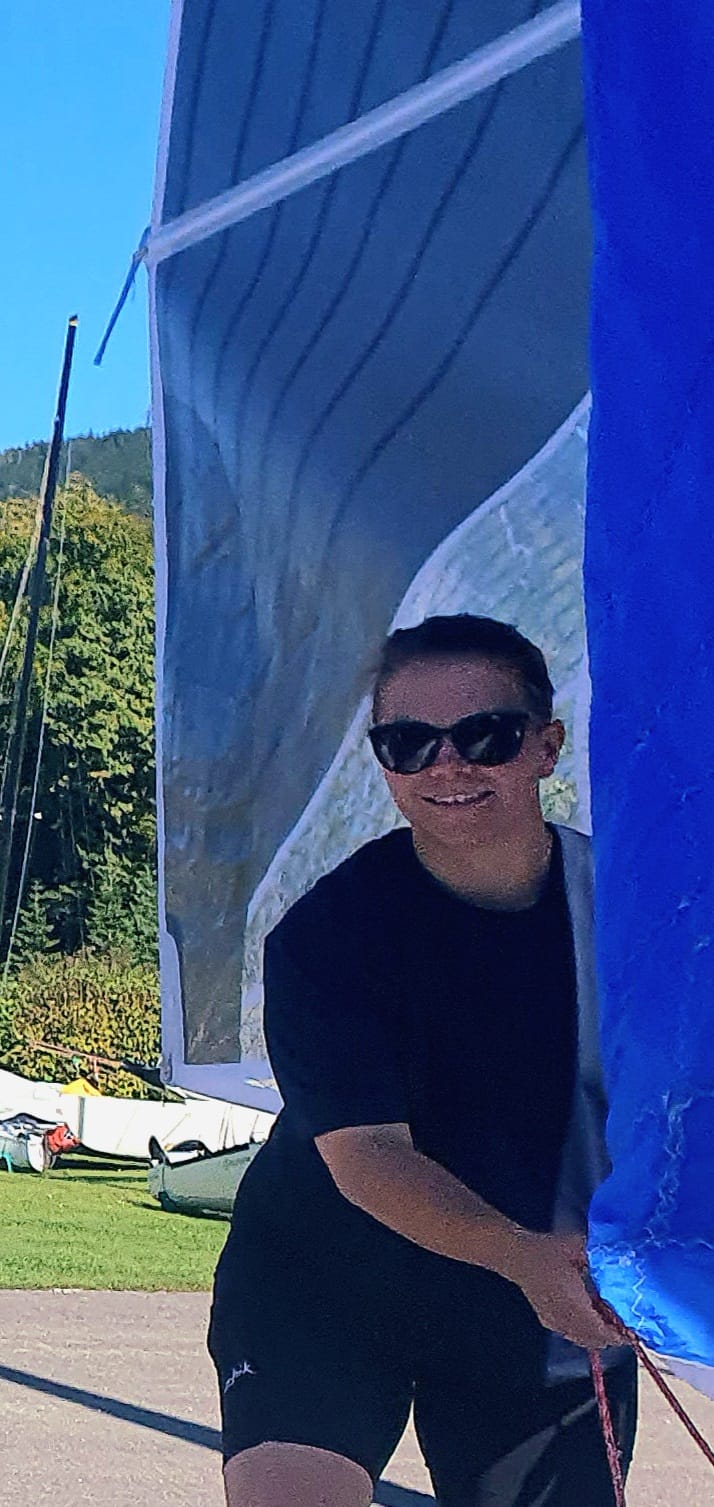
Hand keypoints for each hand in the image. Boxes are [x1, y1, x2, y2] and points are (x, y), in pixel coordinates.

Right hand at [509, 1231, 631, 1350]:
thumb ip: (595, 1254)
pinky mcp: (545, 1317)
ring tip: (608, 1326)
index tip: (630, 1333)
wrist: (515, 1255)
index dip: (616, 1335)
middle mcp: (564, 1316)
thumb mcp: (575, 1246)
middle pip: (591, 1340)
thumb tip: (613, 1255)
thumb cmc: (545, 1249)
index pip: (599, 1330)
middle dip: (608, 1338)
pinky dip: (581, 1333)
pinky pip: (567, 1334)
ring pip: (579, 1339)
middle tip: (623, 1330)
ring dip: (595, 1337)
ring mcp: (553, 1319)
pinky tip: (585, 1323)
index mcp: (574, 1302)